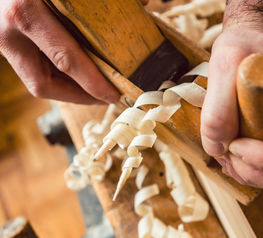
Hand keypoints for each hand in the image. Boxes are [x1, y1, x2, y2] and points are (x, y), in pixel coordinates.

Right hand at [0, 0, 152, 103]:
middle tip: (107, 98)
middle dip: (79, 97)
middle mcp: (10, 35)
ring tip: (97, 91)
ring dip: (70, 91)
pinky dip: (60, 78)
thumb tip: (145, 3)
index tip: (114, 94)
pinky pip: (34, 70)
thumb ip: (98, 2)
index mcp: (26, 12)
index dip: (92, 82)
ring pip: (37, 82)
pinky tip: (80, 76)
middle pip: (44, 84)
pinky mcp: (8, 47)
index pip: (65, 59)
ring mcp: (5, 43)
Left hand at [201, 25, 262, 195]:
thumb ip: (218, 109)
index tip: (233, 143)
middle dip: (255, 172)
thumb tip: (220, 149)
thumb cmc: (249, 44)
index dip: (261, 162)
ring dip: (254, 172)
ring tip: (228, 149)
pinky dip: (259, 167)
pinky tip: (239, 149)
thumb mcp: (225, 63)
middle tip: (226, 150)